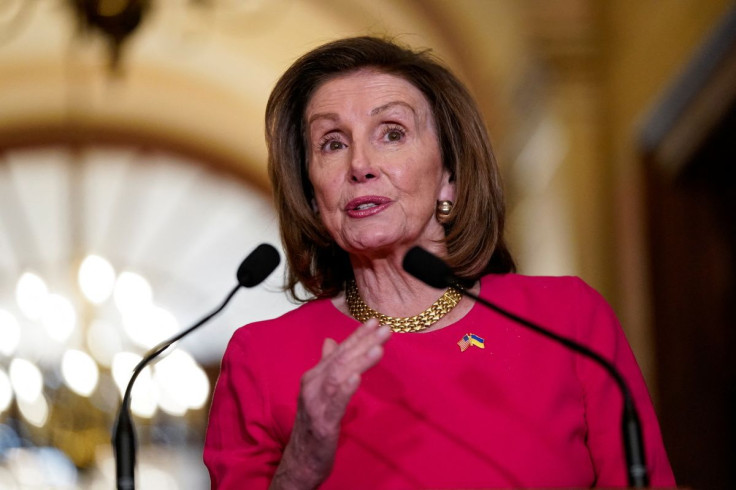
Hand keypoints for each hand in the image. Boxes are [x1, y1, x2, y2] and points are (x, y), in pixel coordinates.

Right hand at [270, 318, 391, 489]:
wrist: (300, 461)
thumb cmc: (312, 425)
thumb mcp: (319, 392)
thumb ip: (326, 366)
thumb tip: (331, 341)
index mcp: (313, 377)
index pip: (338, 351)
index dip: (356, 335)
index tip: (375, 322)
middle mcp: (312, 386)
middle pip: (340, 359)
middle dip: (362, 342)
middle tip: (384, 329)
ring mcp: (316, 404)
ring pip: (338, 376)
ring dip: (358, 361)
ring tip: (377, 348)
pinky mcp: (322, 424)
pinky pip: (334, 403)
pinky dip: (345, 389)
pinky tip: (357, 378)